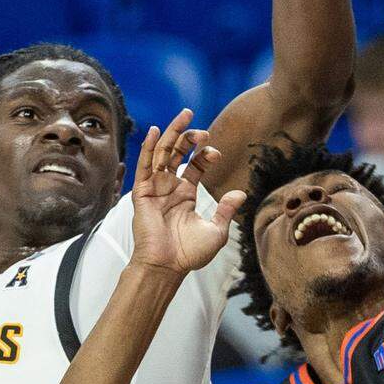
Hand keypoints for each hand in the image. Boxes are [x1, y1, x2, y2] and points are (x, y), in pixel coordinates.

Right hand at [130, 109, 245, 275]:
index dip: (203, 156)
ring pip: (162, 154)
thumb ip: (225, 210)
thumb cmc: (189, 254)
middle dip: (187, 137)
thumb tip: (240, 194)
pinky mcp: (142, 193)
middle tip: (200, 126)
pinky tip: (156, 131)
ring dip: (172, 135)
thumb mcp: (216, 231)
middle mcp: (169, 188)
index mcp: (185, 195)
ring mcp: (155, 189)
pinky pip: (144, 166)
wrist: (167, 267)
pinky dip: (148, 148)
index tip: (215, 152)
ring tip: (184, 116)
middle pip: (176, 155)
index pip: (193, 167)